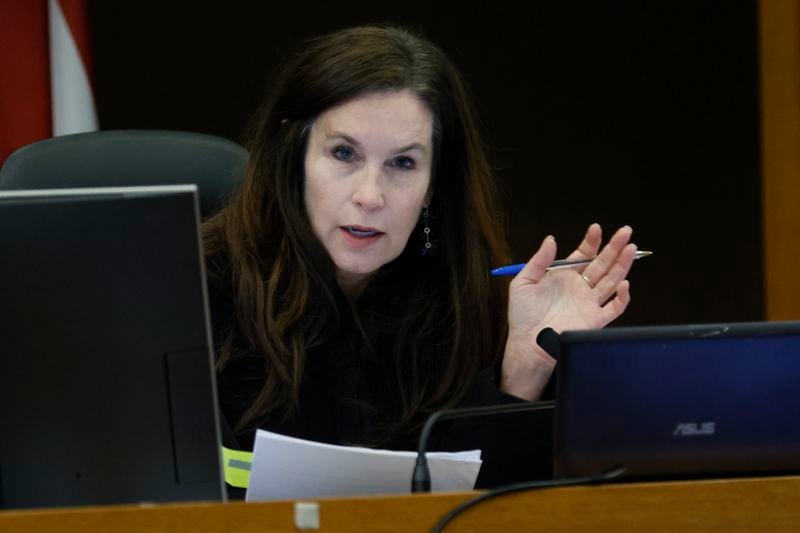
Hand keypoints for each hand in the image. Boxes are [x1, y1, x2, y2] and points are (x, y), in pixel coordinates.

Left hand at [501, 224, 635, 399]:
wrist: (527, 342)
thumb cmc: (523, 314)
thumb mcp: (524, 281)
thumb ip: (539, 261)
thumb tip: (551, 239)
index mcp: (565, 276)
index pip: (583, 254)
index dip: (591, 242)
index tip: (596, 228)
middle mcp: (580, 287)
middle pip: (602, 264)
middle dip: (614, 247)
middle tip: (625, 231)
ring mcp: (589, 303)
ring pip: (612, 280)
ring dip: (622, 265)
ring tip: (630, 249)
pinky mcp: (595, 320)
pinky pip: (615, 308)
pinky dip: (622, 297)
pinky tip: (624, 284)